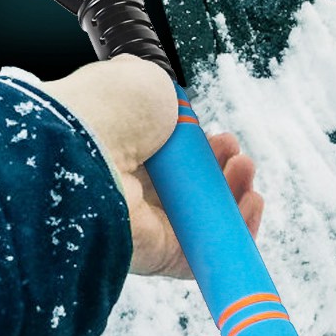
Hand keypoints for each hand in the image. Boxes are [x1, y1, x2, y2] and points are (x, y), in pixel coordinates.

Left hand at [40, 55, 263, 276]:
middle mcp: (132, 191)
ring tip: (243, 169)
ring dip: (236, 196)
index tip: (221, 137)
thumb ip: (158, 90)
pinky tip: (249, 203)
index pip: (175, 162)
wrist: (86, 143)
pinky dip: (237, 233)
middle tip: (235, 154)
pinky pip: (206, 253)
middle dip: (225, 170)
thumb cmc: (106, 110)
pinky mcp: (159, 256)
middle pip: (194, 190)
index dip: (204, 151)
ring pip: (205, 220)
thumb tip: (162, 89)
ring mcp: (145, 226)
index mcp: (124, 152)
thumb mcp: (140, 79)